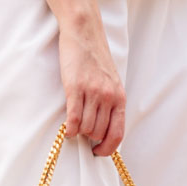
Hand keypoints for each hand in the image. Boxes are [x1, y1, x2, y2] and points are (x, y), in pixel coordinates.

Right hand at [58, 12, 125, 156]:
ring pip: (86, 128)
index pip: (118, 133)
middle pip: (99, 133)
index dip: (108, 148)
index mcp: (119, 97)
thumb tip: (103, 129)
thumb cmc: (95, 58)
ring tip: (75, 124)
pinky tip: (67, 129)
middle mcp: (108, 96)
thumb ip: (110, 103)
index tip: (98, 152)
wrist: (84, 33)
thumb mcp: (111, 82)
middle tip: (83, 132)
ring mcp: (92, 92)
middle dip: (90, 137)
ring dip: (79, 131)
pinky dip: (70, 129)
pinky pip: (74, 118)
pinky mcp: (75, 87)